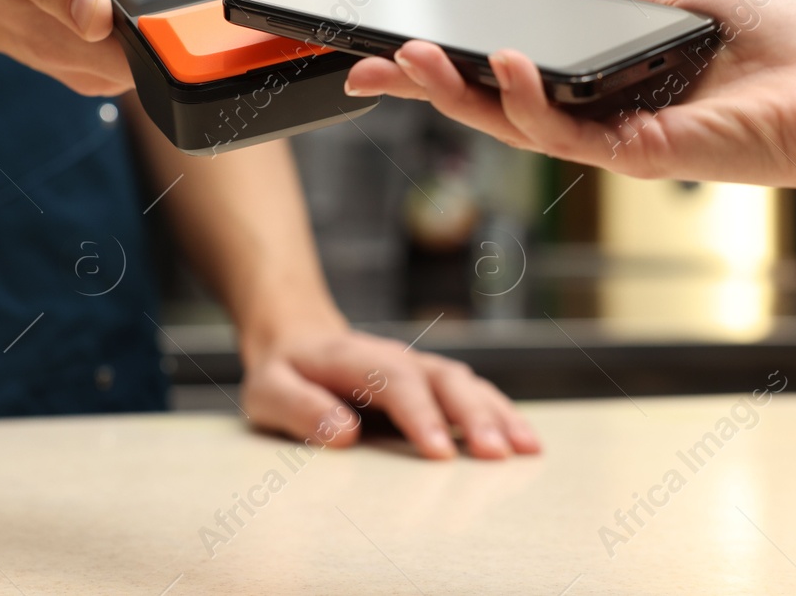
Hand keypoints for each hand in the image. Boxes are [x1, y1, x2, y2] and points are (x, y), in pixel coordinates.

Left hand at [240, 323, 540, 459]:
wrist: (299, 340)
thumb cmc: (284, 373)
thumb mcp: (268, 390)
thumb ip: (299, 408)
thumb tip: (342, 432)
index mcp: (355, 358)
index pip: (394, 381)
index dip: (419, 415)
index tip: (438, 454)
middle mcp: (398, 358)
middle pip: (443, 380)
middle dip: (473, 416)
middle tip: (496, 455)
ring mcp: (420, 370)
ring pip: (467, 385)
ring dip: (498, 415)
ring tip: (527, 450)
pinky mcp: (434, 387)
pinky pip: (474, 396)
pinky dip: (502, 415)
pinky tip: (526, 442)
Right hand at [343, 0, 795, 190]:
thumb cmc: (784, 49)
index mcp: (604, 82)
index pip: (511, 74)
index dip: (455, 63)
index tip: (401, 42)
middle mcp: (599, 117)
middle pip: (491, 106)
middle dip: (425, 88)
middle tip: (365, 70)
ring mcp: (613, 141)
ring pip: (512, 126)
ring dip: (456, 95)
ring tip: (413, 62)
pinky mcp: (637, 156)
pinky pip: (565, 133)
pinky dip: (528, 101)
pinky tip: (506, 67)